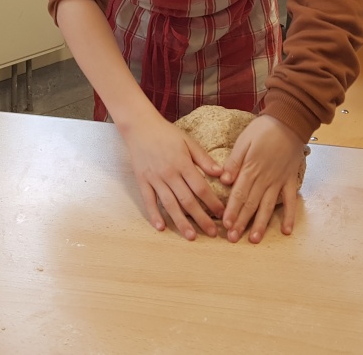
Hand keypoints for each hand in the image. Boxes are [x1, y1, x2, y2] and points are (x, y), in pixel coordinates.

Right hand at [119, 110, 224, 239]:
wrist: (140, 126)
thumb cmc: (166, 133)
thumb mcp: (188, 141)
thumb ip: (204, 159)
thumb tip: (221, 173)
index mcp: (183, 163)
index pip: (201, 187)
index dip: (212, 202)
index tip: (223, 214)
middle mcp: (169, 173)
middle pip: (187, 200)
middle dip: (201, 218)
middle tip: (212, 233)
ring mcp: (154, 178)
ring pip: (169, 204)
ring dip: (180, 222)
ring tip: (191, 236)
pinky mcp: (142, 181)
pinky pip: (148, 201)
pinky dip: (154, 215)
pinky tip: (161, 228)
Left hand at [219, 115, 304, 243]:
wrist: (290, 121)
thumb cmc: (264, 129)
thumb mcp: (244, 140)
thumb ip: (234, 161)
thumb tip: (224, 180)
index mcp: (251, 168)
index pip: (239, 194)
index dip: (232, 210)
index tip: (225, 224)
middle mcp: (265, 178)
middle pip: (251, 204)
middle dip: (241, 222)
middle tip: (233, 238)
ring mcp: (279, 181)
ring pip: (268, 206)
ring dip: (261, 224)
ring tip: (254, 239)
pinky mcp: (290, 180)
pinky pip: (290, 201)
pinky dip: (289, 216)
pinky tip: (286, 231)